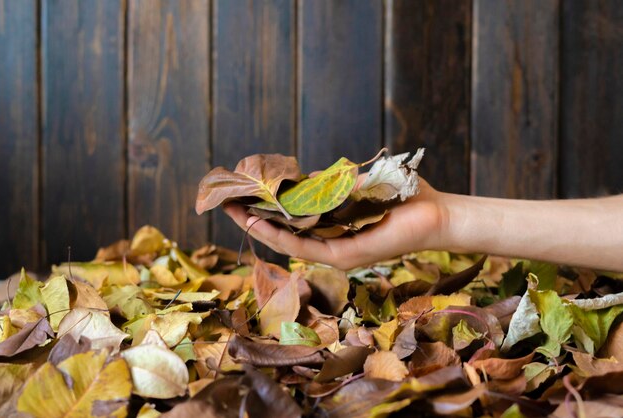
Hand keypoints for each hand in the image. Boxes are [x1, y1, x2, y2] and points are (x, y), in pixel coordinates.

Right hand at [223, 178, 447, 269]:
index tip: (246, 195)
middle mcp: (333, 243)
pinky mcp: (346, 256)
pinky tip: (260, 224)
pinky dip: (281, 236)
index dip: (268, 210)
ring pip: (290, 243)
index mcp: (336, 227)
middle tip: (229, 204)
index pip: (294, 221)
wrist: (438, 214)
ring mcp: (338, 252)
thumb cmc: (406, 198)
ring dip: (260, 228)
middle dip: (255, 219)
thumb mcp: (363, 185)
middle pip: (285, 234)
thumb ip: (337, 184)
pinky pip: (307, 246)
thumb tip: (313, 175)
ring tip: (235, 213)